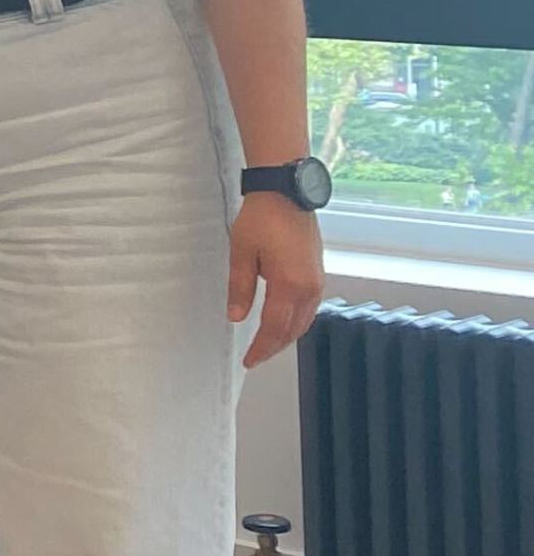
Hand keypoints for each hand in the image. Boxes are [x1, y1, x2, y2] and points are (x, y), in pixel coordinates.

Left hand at [229, 192, 322, 365]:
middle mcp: (309, 288)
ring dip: (286, 337)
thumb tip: (235, 317)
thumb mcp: (241, 254)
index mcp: (289, 285)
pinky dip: (296, 323)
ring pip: (304, 321)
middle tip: (255, 358)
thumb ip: (240, 288)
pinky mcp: (318, 275)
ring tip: (267, 346)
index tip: (249, 361)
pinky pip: (309, 309)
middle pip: (292, 330)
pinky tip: (283, 324)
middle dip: (273, 347)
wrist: (287, 194)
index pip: (274, 328)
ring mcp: (317, 282)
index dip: (261, 348)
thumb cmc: (261, 220)